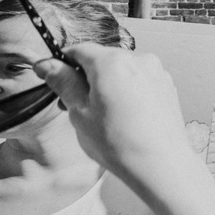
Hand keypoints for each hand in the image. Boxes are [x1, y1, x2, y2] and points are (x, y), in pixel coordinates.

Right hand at [34, 45, 192, 183]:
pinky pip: (138, 80)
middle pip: (101, 59)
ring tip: (101, 115)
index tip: (53, 78)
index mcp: (112, 63)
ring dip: (106, 84)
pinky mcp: (166, 85)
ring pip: (121, 70)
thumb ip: (63, 83)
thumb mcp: (79, 113)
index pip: (79, 50)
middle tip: (73, 105)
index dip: (62, 64)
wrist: (161, 164)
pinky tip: (124, 115)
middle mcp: (138, 60)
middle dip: (85, 77)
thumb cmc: (120, 143)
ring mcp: (156, 72)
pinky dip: (126, 90)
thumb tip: (47, 65)